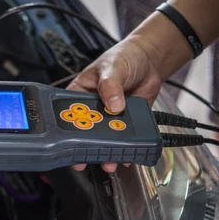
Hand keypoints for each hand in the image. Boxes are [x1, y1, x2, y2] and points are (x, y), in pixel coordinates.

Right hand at [67, 35, 164, 172]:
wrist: (151, 60)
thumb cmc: (125, 57)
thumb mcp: (113, 68)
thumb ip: (111, 85)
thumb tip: (113, 104)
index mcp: (81, 93)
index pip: (69, 113)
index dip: (67, 129)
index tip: (68, 143)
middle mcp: (93, 107)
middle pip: (86, 131)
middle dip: (87, 147)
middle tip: (86, 160)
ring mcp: (110, 116)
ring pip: (105, 138)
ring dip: (106, 151)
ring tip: (108, 163)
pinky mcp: (127, 121)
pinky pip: (125, 138)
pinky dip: (125, 148)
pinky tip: (126, 156)